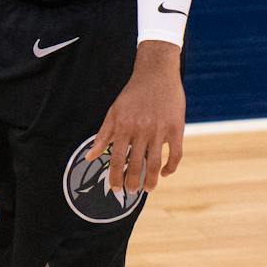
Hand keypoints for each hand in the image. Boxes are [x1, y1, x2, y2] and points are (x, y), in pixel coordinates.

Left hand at [86, 40, 185, 194]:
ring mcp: (160, 130)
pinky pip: (175, 154)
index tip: (114, 189)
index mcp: (123, 126)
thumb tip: (89, 157)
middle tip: (131, 192)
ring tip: (147, 189)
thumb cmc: (132, 95)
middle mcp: (141, 129)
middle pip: (136, 163)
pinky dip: (170, 167)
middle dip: (132, 181)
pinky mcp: (177, 128)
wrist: (156, 74)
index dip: (115, 176)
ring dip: (151, 179)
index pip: (116, 158)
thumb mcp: (113, 112)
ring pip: (155, 162)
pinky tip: (164, 173)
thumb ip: (103, 135)